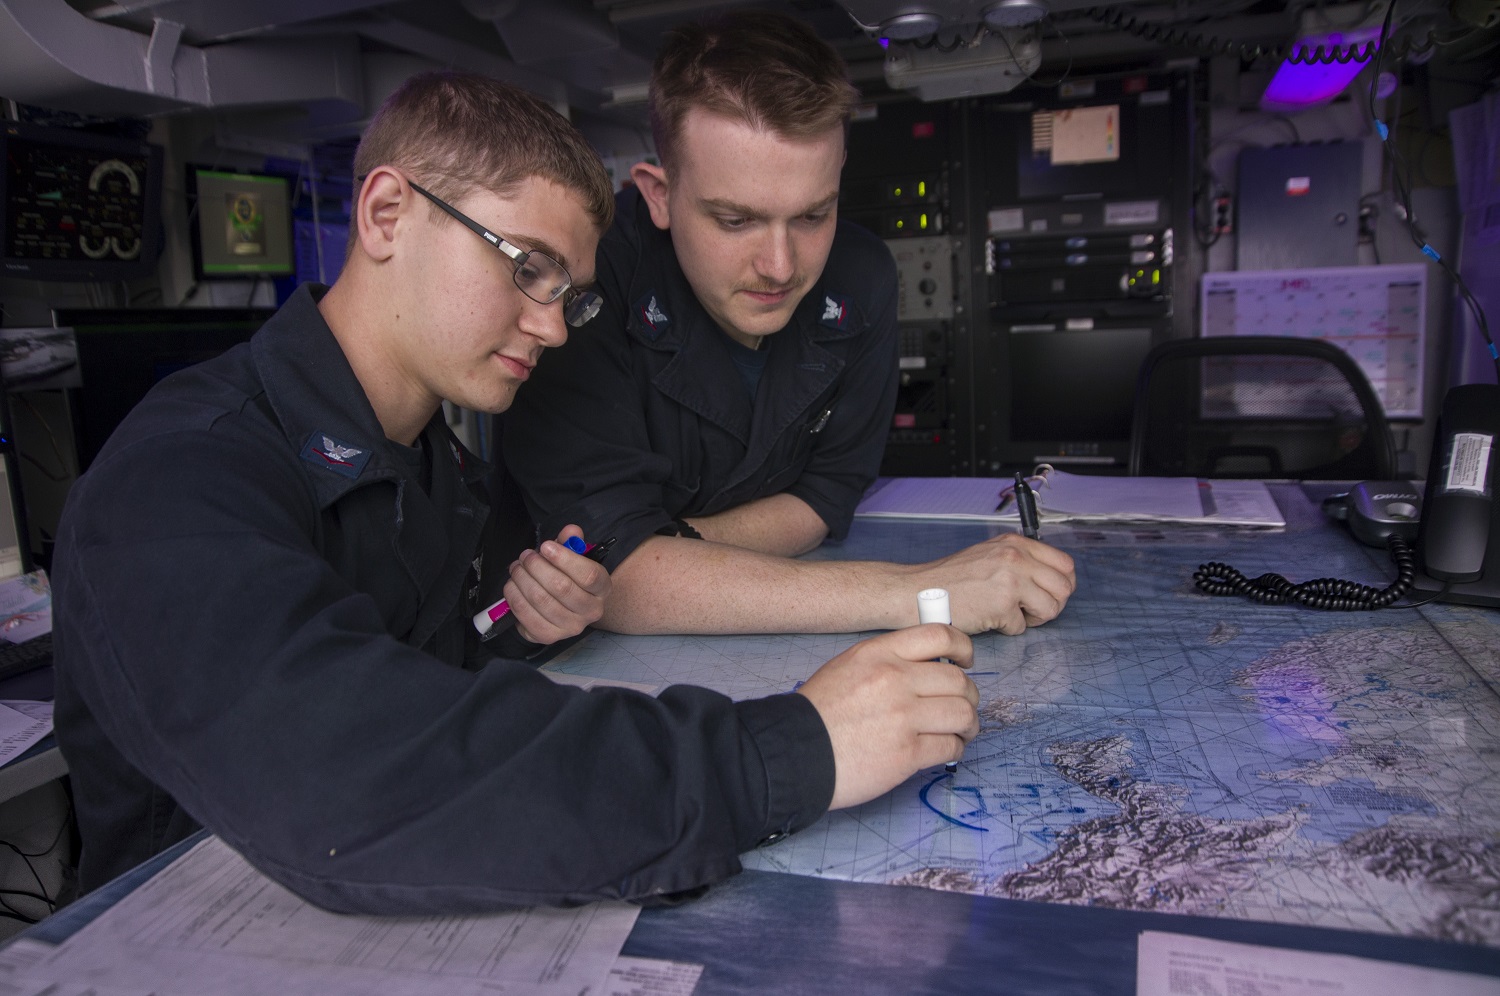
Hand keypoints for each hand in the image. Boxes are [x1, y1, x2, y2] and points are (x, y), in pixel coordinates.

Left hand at [506, 525, 609, 644]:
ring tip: (516, 568)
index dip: (564, 559)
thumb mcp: (573, 558)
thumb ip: (571, 542)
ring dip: (522, 579)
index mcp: (602, 588)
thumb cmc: (569, 577)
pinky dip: (514, 597)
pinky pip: (526, 616)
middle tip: (525, 556)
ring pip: (541, 600)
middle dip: (537, 567)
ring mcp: (570, 627)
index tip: (545, 546)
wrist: (565, 608)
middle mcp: (591, 611)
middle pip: (561, 587)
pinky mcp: (548, 637)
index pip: (589, 575)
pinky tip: (512, 585)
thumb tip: (570, 531)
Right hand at [797, 625, 978, 810]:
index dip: (963, 648)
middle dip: (968, 696)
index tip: (966, 662)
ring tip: (960, 732)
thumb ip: (889, 661)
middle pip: (958, 680)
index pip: (940, 635)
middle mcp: (894, 679)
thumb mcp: (848, 666)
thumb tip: (931, 667)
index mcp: (879, 653)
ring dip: (967, 724)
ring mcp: (903, 717)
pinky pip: (950, 746)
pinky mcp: (907, 754)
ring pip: (962, 713)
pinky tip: (945, 750)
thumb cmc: (820, 713)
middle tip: (963, 708)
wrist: (794, 752)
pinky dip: (954, 749)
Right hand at [914, 534, 1075, 634]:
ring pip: (1052, 608)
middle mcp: (1016, 557)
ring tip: (1012, 615)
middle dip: (1053, 604)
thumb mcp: (989, 555)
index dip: (1061, 584)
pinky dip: (1008, 629)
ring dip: (1035, 618)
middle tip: (1032, 610)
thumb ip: (1019, 561)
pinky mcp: (1002, 605)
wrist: (920, 592)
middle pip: (1065, 587)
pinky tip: (990, 619)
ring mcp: (1010, 580)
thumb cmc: (951, 579)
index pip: (1065, 564)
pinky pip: (1022, 627)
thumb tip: (1050, 580)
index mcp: (1015, 544)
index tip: (1047, 594)